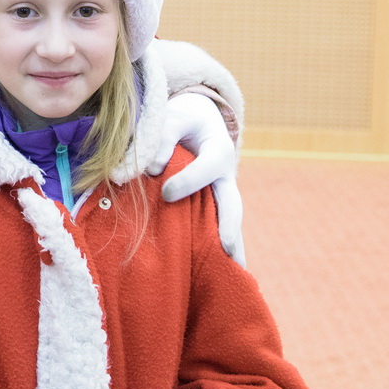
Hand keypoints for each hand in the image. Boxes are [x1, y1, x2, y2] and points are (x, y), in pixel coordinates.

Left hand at [145, 90, 243, 261]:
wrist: (199, 120)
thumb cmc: (183, 118)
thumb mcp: (174, 116)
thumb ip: (163, 137)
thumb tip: (153, 169)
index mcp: (218, 149)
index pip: (207, 168)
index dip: (187, 182)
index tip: (166, 193)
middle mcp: (225, 175)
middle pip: (232, 203)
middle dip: (230, 226)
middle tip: (227, 249)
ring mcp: (223, 192)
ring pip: (230, 221)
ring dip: (233, 246)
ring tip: (235, 273)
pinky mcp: (215, 203)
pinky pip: (219, 225)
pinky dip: (221, 246)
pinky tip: (221, 270)